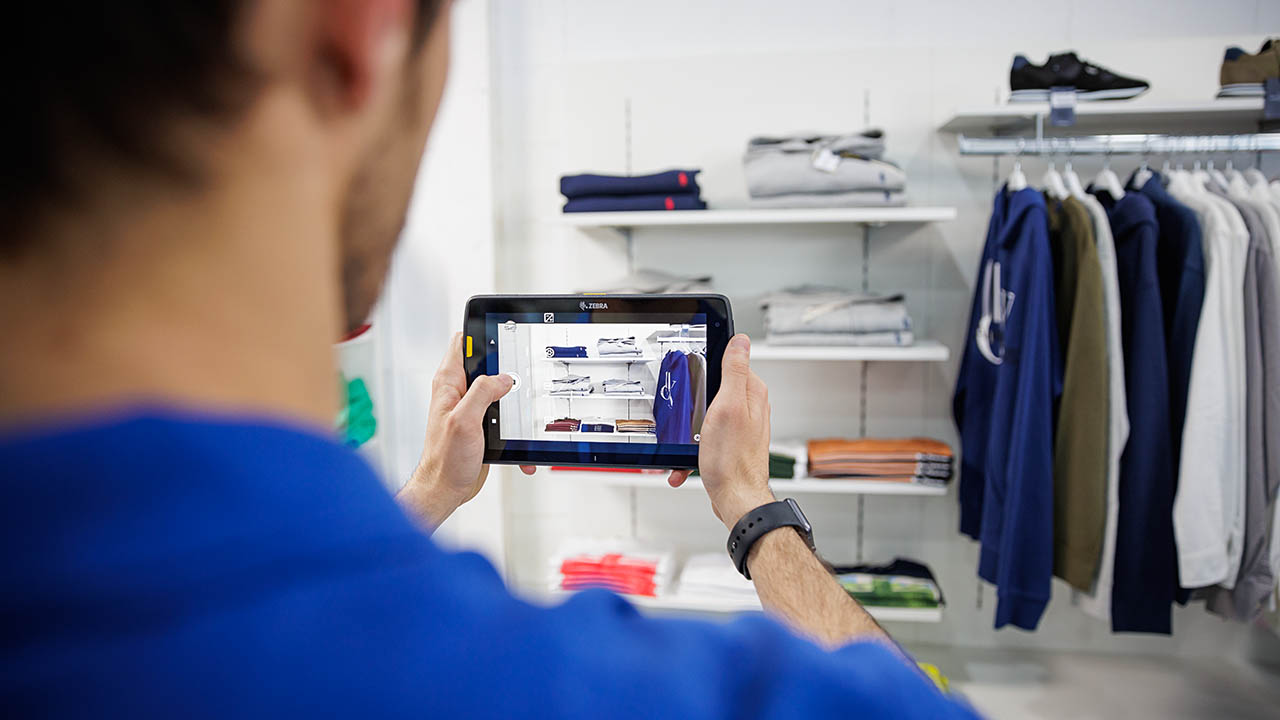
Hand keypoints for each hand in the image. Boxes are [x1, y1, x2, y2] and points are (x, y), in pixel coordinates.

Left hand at [405, 333, 531, 524]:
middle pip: (488, 366)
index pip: (463, 343)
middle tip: (521, 381)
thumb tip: (503, 377)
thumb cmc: (445, 460)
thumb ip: (482, 393)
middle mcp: (459, 393)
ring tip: (523, 415)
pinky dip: (514, 429)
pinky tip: (518, 442)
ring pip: (500, 392)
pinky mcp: (481, 425)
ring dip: (515, 405)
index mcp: (449, 384)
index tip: (502, 338)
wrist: (446, 489)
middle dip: (508, 372)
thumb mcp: (464, 421)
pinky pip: (504, 417)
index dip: (481, 336)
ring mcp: (471, 409)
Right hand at [673, 333, 773, 528]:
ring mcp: (740, 427)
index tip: (694, 376)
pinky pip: (705, 439)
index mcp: (751, 392)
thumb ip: (734, 371)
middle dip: (695, 401)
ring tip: (686, 442)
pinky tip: (687, 459)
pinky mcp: (730, 444)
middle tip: (687, 413)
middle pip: (714, 389)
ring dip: (690, 430)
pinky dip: (692, 449)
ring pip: (705, 416)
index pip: (731, 362)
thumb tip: (740, 340)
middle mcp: (750, 407)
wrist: (735, 499)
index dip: (708, 366)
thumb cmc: (732, 460)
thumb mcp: (727, 406)